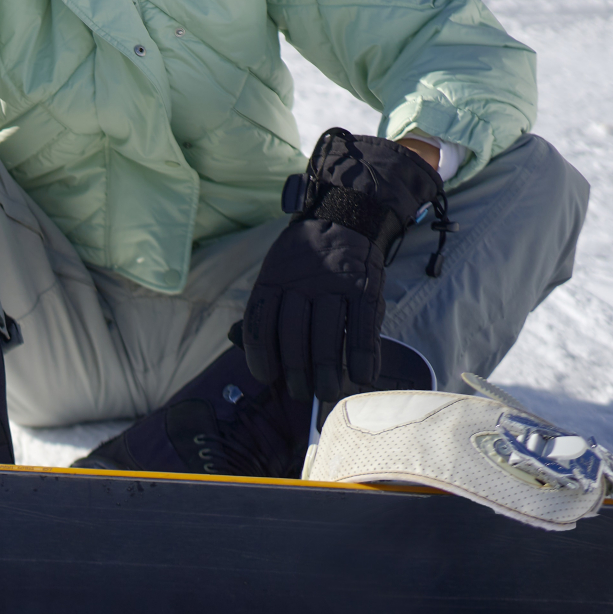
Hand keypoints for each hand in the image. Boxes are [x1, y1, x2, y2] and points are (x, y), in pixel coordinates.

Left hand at [242, 129, 445, 403]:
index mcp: (272, 280)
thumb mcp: (276, 274)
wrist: (345, 221)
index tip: (267, 378)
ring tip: (327, 390)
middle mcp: (300, 283)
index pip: (260, 325)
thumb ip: (267, 310)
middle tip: (300, 392)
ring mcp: (335, 285)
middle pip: (294, 336)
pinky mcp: (365, 290)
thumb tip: (247, 349)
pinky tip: (362, 376)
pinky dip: (363, 358)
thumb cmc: (306, 263)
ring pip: (326, 337)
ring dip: (327, 371)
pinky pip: (363, 330)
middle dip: (296, 371)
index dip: (261, 357)